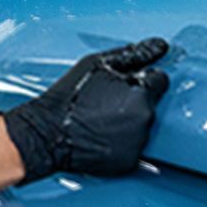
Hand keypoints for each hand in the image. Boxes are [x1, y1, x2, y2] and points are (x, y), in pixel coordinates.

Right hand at [1, 38, 169, 181]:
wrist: (45, 134)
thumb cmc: (68, 98)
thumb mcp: (97, 65)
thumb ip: (134, 54)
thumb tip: (161, 45)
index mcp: (141, 93)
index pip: (160, 81)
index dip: (142, 80)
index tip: (125, 86)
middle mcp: (144, 118)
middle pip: (151, 104)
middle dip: (135, 101)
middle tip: (108, 105)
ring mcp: (137, 142)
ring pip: (142, 126)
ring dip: (130, 123)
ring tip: (103, 121)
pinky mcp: (129, 161)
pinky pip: (133, 148)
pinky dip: (123, 143)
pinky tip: (103, 136)